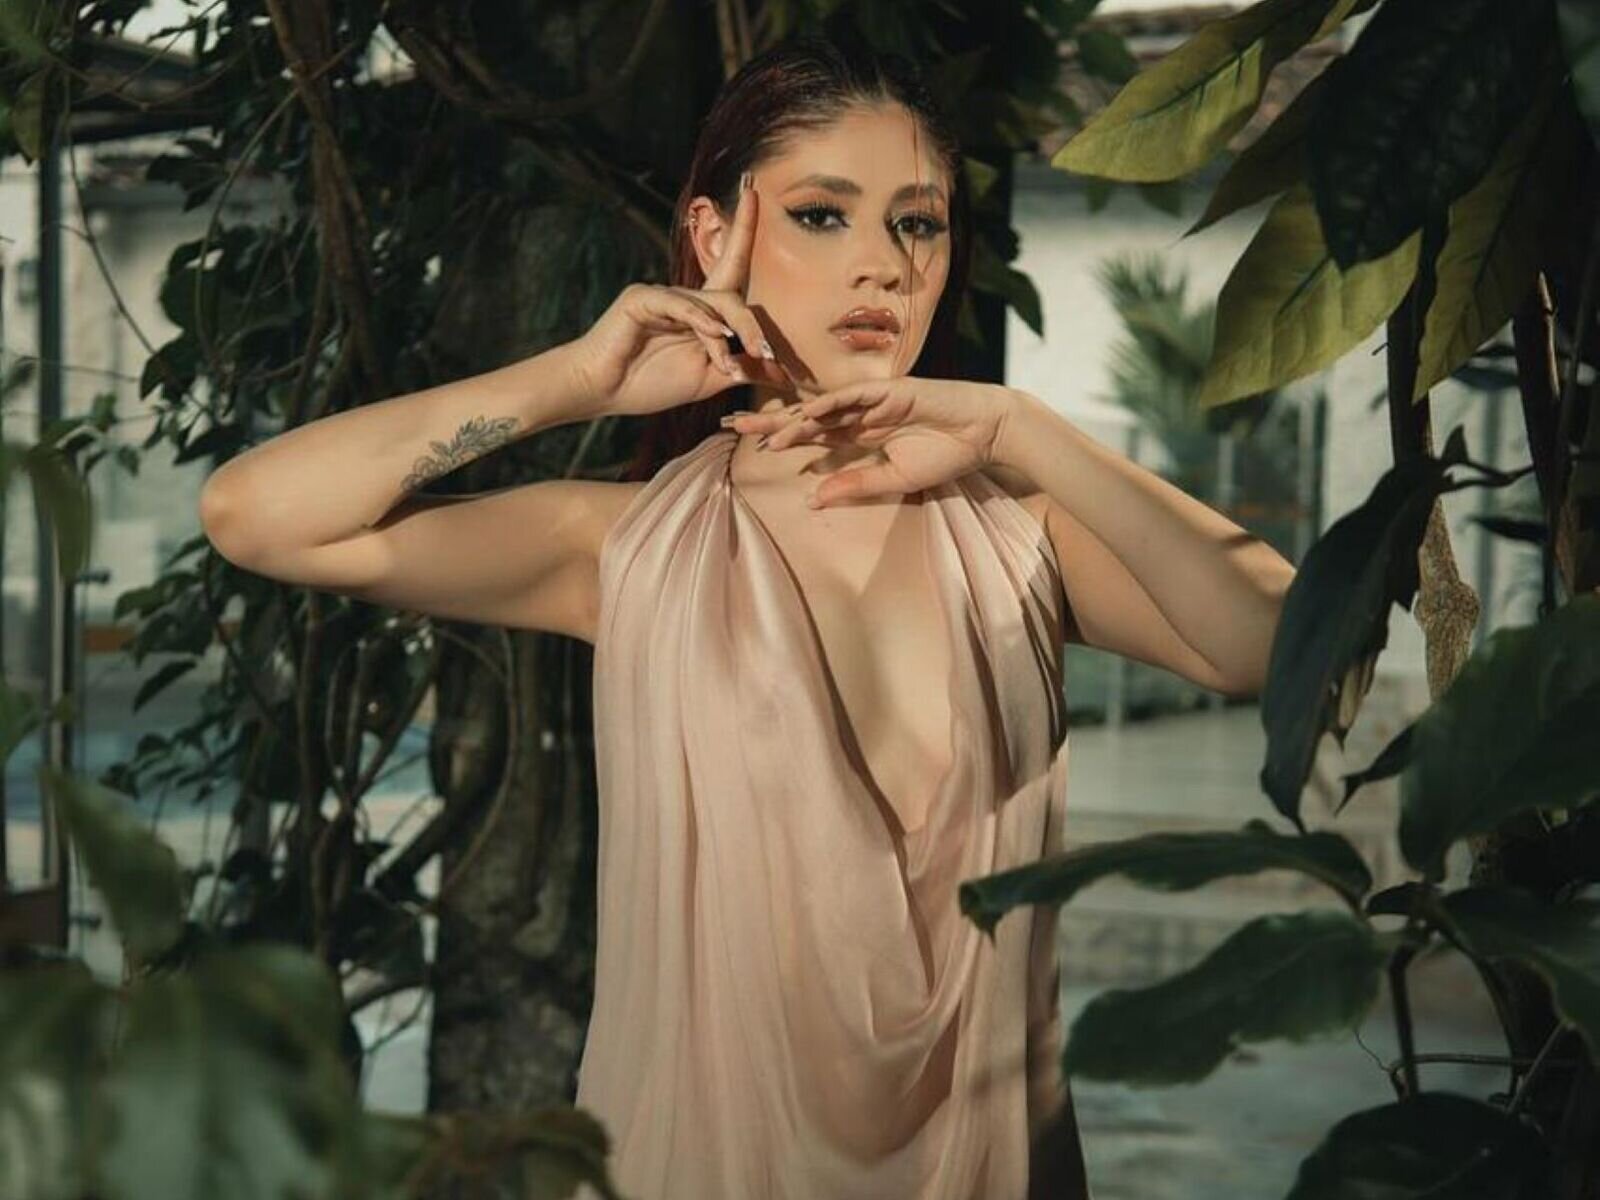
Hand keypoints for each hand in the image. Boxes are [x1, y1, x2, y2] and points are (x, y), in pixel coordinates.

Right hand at [567, 176, 793, 416]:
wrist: (602, 392)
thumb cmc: (650, 384)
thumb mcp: (708, 379)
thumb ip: (742, 368)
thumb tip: (779, 368)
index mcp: (700, 313)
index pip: (731, 266)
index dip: (744, 229)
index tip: (755, 191)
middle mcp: (683, 297)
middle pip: (731, 295)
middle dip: (751, 326)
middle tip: (765, 354)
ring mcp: (662, 294)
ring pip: (711, 303)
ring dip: (729, 334)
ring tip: (729, 366)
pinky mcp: (641, 298)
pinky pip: (680, 304)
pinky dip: (700, 320)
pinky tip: (715, 336)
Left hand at [724, 378, 1018, 507]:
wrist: (985, 433)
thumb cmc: (945, 455)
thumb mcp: (893, 480)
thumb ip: (855, 486)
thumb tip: (812, 499)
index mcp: (859, 432)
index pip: (811, 435)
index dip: (781, 437)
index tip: (749, 445)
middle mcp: (860, 413)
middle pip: (805, 417)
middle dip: (769, 422)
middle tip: (729, 424)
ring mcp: (874, 400)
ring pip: (822, 407)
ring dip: (790, 420)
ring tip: (758, 432)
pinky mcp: (891, 391)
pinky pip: (852, 397)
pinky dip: (827, 405)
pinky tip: (803, 416)